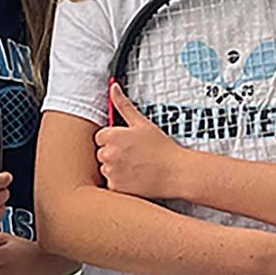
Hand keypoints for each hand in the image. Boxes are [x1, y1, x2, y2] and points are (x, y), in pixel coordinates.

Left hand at [95, 83, 189, 198]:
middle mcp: (108, 154)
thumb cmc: (161, 147)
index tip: (127, 143)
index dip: (113, 139)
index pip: (100, 136)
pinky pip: (111, 183)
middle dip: (114, 153)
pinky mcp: (116, 187)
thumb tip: (113, 87)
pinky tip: (135, 177)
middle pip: (102, 152)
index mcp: (112, 136)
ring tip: (136, 166)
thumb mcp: (141, 122)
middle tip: (134, 155)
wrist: (175, 172)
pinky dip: (120, 182)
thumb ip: (123, 104)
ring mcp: (111, 171)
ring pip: (106, 168)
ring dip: (116, 168)